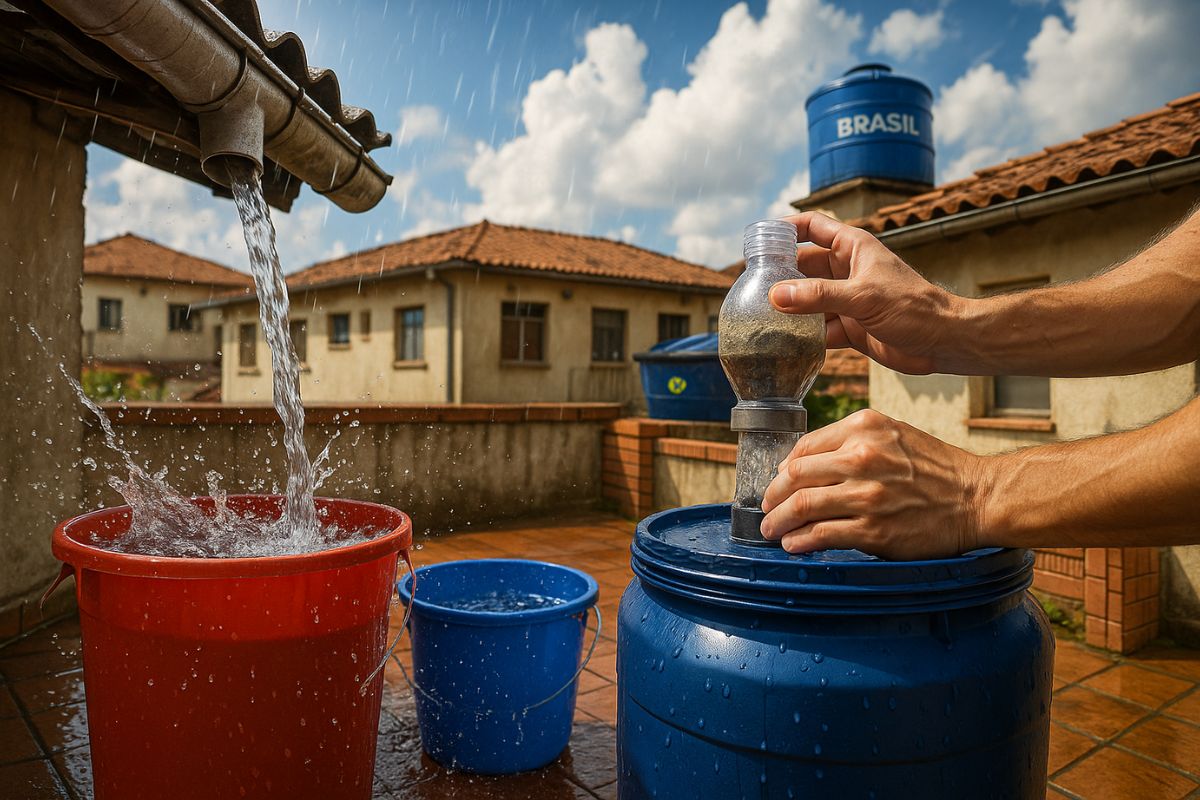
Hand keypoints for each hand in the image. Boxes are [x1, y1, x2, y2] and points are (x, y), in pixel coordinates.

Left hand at [760, 409, 986, 559]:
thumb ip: (850, 442)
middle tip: (767, 508)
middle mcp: (863, 457)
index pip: (805, 448)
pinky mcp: (874, 530)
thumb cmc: (934, 468)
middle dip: (773, 496)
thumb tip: (800, 465)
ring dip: (779, 521)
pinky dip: (800, 541)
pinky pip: (822, 535)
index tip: (778, 482)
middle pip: (796, 476)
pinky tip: (793, 544)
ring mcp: (868, 495)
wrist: (977, 498)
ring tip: (772, 529)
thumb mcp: (893, 435)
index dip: (784, 468)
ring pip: (802, 506)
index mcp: (865, 428)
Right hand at [770, 212, 963, 374]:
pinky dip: (802, 336)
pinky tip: (783, 342)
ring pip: (806, 300)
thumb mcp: (863, 296)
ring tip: (758, 317)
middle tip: (750, 288)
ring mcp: (846, 300)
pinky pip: (816, 328)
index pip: (811, 227)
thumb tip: (775, 295)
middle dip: (778, 276)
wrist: (942, 342)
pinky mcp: (848, 327)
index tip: (758, 241)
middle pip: (802, 267)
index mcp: (852, 248)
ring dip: (787, 309)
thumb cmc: (913, 307)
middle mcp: (846, 271)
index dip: (784, 229)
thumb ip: (818, 296)